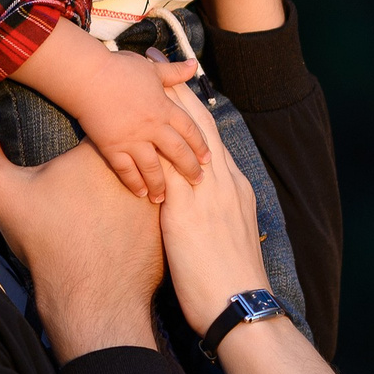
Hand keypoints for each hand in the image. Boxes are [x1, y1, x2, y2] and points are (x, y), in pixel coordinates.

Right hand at [0, 102, 163, 357]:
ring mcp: (163, 191)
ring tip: (105, 181)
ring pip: (148, 168)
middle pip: (126, 138)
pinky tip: (126, 207)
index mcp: (106, 145)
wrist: (91, 299)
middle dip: (111, 139)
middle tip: (88, 153)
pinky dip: (146, 197)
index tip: (66, 125)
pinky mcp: (171, 218)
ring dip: (135, 168)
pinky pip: (161, 198)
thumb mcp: (2, 189)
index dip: (83, 115)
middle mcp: (143, 163)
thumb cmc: (47, 240)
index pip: (98, 112)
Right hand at [74, 45, 210, 201]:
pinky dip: (134, 183)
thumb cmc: (120, 68)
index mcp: (165, 107)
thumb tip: (194, 64)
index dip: (200, 145)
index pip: (190, 130)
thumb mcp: (152, 69)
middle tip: (198, 182)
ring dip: (161, 184)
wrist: (89, 76)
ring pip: (154, 167)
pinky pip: (126, 170)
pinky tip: (140, 193)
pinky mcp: (113, 147)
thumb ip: (174, 72)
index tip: (207, 158)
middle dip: (189, 169)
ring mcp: (133, 139)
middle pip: (178, 152)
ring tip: (165, 197)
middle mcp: (153, 127)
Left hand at [154, 83, 275, 334]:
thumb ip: (215, 221)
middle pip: (200, 129)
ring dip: (166, 108)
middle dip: (181, 97)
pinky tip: (133, 125)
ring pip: (185, 138)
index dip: (196, 114)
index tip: (182, 91)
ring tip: (149, 81)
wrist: (240, 306)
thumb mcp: (227, 242)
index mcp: (233, 189)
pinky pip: (167, 164)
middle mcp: (222, 183)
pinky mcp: (186, 209)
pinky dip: (152, 141)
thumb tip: (203, 217)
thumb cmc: (230, 284)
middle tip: (163, 68)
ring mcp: (206, 193)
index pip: (212, 141)